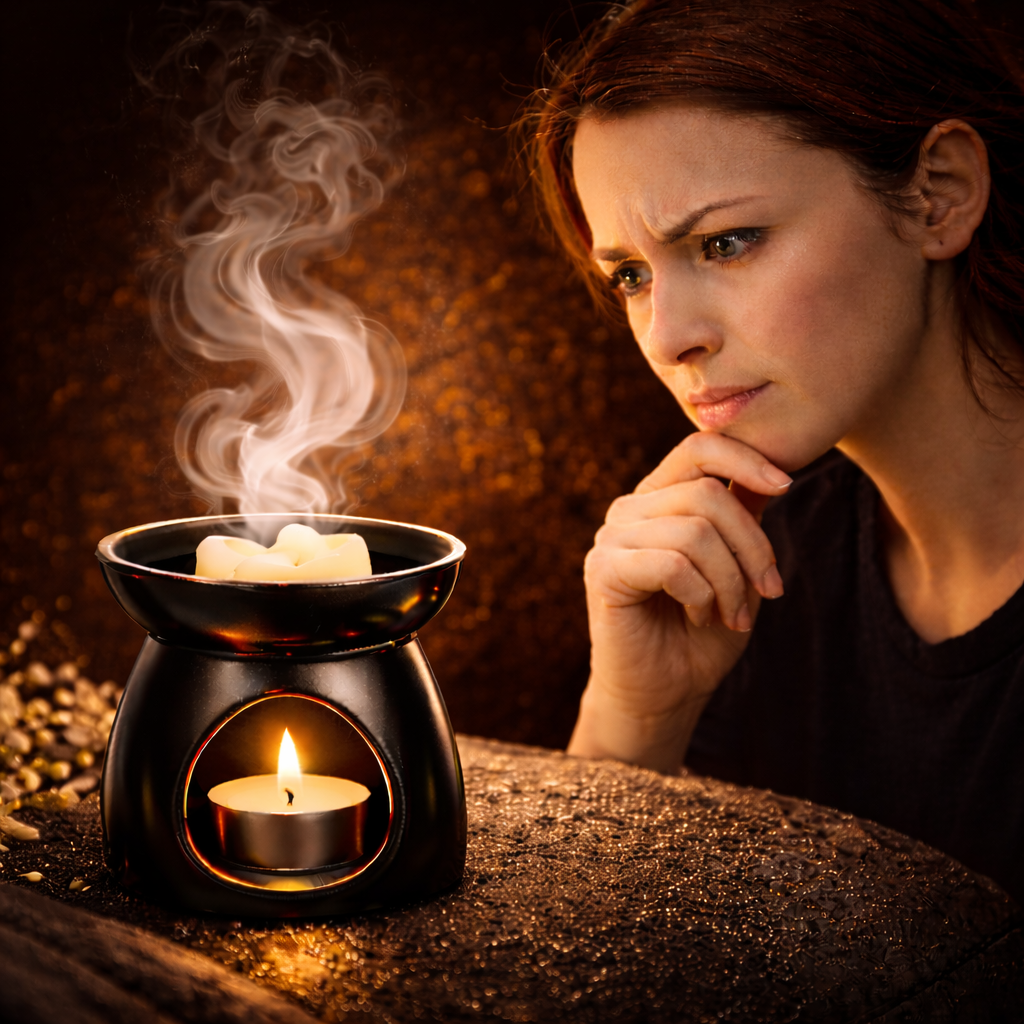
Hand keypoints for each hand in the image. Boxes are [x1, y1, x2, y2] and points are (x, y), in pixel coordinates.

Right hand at [567, 432, 790, 772]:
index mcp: (659, 498)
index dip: (745, 458)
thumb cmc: (703, 633)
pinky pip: (672, 564)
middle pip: (707, 493)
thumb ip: (744, 519)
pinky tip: (698, 617)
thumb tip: (771, 474)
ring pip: (695, 530)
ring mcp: (612, 537)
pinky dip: (701, 595)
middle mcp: (630, 509)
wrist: (666, 692)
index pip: (699, 448)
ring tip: (732, 616)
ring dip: (730, 581)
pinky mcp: (604, 570)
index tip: (786, 487)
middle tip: (769, 591)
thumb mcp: (738, 568)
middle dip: (753, 546)